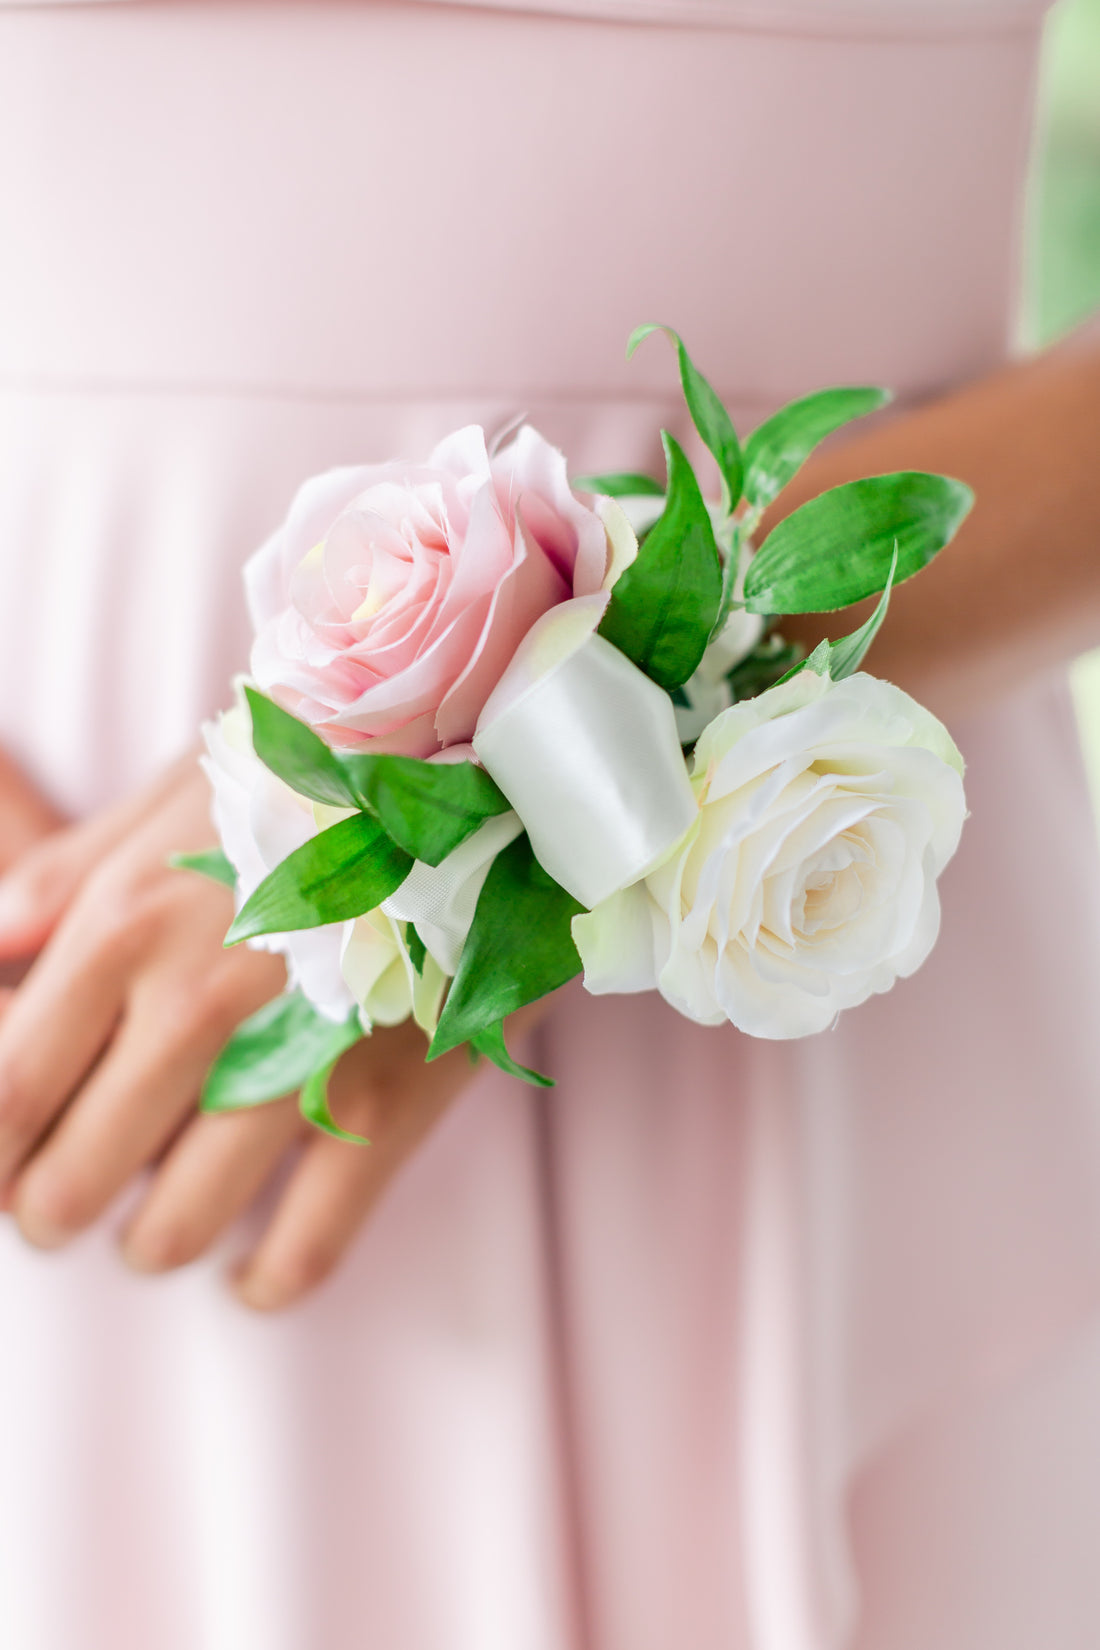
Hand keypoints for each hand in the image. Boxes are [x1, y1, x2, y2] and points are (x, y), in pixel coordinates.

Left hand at [0, 757, 480, 1309]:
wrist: (481, 773)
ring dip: (152, 1242)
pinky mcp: (390, 1105)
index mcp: (124, 927)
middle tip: (73, 1196)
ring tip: (166, 1216)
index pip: (2, 1095)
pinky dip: (266, 1278)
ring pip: (173, 1234)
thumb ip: (61, 880)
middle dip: (56, 1211)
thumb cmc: (311, 785)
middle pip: (68, 1187)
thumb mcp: (166, 800)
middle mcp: (196, 1005)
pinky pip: (304, 1249)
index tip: (9, 1161)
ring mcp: (299, 1062)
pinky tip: (254, 1268)